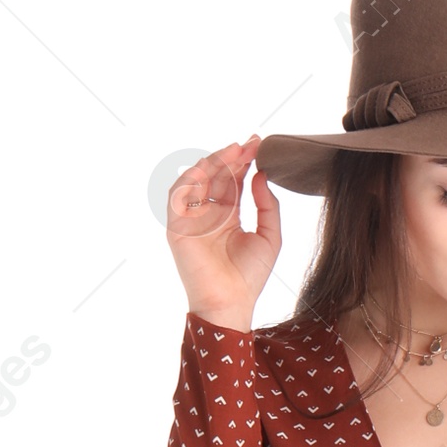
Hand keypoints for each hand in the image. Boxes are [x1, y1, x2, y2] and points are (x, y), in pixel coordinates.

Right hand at [166, 134, 279, 329]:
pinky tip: (208, 167)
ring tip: (233, 151)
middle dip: (232, 157)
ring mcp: (192, 219)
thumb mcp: (269, 236)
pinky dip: (190, 179)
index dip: (243, 161)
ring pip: (197, 180)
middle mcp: (208, 214)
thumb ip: (267, 206)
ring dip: (213, 163)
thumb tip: (259, 175)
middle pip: (216, 176)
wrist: (231, 303)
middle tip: (250, 143)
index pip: (233, 180)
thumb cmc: (250, 277)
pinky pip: (178, 196)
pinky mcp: (178, 227)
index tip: (258, 144)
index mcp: (228, 216)